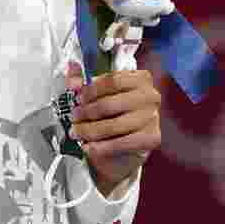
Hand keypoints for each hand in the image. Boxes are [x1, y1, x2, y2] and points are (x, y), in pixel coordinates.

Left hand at [66, 65, 160, 195]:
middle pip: (109, 105)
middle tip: (74, 117)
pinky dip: (100, 147)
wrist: (132, 134)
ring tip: (77, 132)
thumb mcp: (100, 90)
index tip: (77, 97)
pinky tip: (89, 147)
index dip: (90, 90)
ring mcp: (152, 117)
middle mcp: (149, 96)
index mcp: (139, 78)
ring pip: (112, 126)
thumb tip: (73, 76)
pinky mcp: (151, 138)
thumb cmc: (116, 107)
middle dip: (86, 113)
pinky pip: (120, 144)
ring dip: (89, 131)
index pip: (111, 81)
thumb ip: (82, 80)